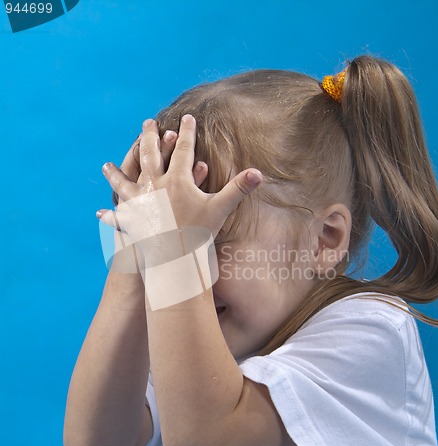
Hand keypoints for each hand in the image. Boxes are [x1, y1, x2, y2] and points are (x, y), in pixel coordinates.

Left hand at [97, 115, 262, 249]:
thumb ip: (238, 189)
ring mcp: (139, 203)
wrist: (176, 259)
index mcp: (177, 181)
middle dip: (150, 137)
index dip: (188, 133)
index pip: (184, 150)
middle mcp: (154, 186)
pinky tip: (100, 213)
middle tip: (147, 123)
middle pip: (150, 155)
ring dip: (115, 173)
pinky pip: (118, 218)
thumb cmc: (200, 233)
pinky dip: (110, 216)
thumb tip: (259, 173)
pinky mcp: (132, 222)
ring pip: (124, 182)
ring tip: (105, 165)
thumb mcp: (220, 209)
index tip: (187, 117)